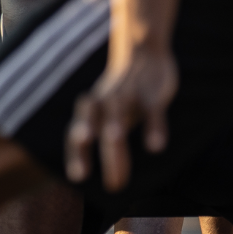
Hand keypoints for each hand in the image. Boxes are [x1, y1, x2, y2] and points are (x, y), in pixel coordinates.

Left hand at [66, 46, 176, 191]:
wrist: (141, 51)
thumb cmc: (119, 92)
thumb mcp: (103, 111)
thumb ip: (93, 136)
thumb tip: (77, 175)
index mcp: (92, 108)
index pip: (78, 130)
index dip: (77, 152)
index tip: (79, 177)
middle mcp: (106, 102)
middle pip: (99, 125)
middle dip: (101, 149)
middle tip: (110, 182)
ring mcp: (129, 95)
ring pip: (119, 111)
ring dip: (115, 125)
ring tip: (114, 143)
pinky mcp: (152, 92)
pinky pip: (152, 110)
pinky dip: (153, 126)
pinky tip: (155, 147)